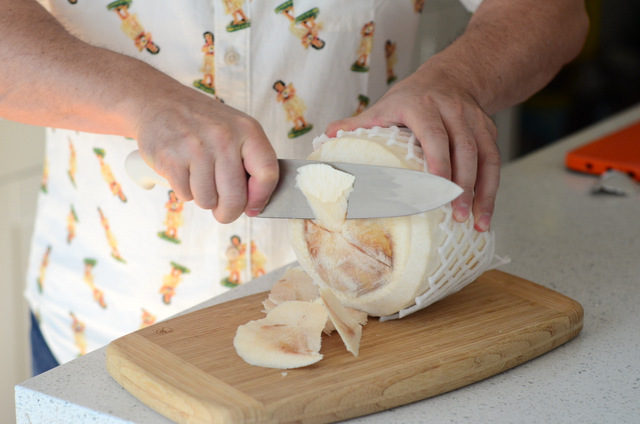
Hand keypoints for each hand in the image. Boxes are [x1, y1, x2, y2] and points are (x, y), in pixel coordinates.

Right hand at [134, 86, 277, 223]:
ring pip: (208, 201)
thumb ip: (250, 163)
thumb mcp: (236, 130)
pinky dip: (185, 191)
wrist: (160, 101)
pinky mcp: (171, 158)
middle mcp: (224, 137)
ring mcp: (196, 147)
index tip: (253, 208)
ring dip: (204, 199)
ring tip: (199, 179)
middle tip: (223, 211)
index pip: (267, 173)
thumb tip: (255, 205)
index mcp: (247, 130)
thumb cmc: (204, 123)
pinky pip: (185, 195)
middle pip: (235, 197)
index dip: (261, 198)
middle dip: (228, 212)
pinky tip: (184, 172)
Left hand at [325, 65, 499, 231]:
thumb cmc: (411, 98)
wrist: (452, 76)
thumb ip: (358, 123)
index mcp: (422, 105)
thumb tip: (325, 136)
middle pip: (464, 148)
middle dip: (462, 183)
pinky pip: (494, 161)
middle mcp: (453, 110)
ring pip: (484, 157)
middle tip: (456, 213)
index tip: (438, 185)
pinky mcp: (488, 131)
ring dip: (482, 192)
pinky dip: (492, 189)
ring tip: (474, 221)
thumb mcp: (384, 106)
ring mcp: (474, 121)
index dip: (438, 159)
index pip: (433, 133)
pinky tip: (484, 213)